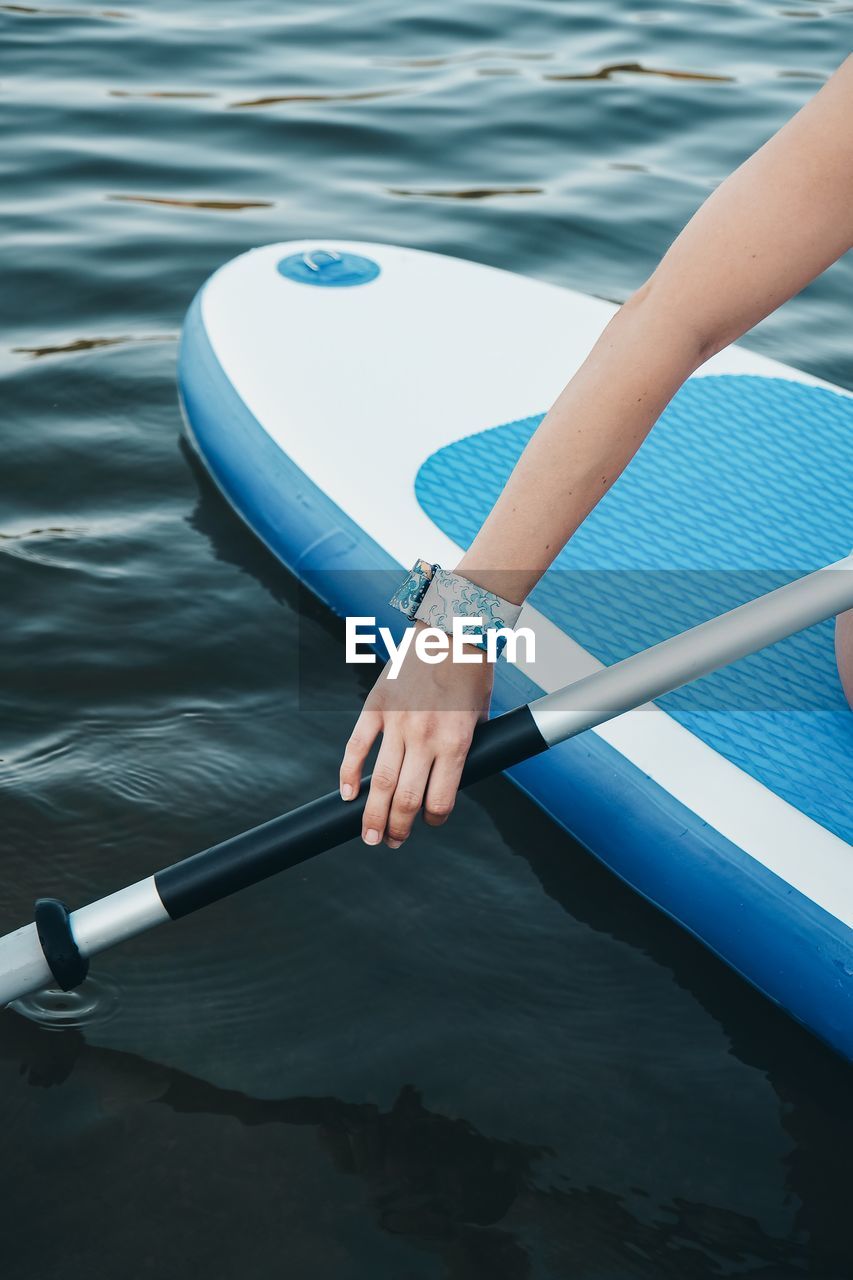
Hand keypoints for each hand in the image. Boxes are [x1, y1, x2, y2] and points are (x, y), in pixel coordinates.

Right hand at [339, 621, 493, 847]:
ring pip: (378, 782)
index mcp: (455, 744)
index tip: (429, 822)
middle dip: (397, 829)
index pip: (440, 801)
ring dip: (371, 815)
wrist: (452, 630)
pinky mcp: (377, 707)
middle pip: (404, 799)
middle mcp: (425, 738)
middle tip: (390, 843)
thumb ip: (465, 749)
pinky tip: (346, 795)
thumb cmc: (472, 674)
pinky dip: (348, 774)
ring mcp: (397, 723)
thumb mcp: (480, 718)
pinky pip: (357, 747)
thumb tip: (450, 779)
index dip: (434, 819)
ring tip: (368, 836)